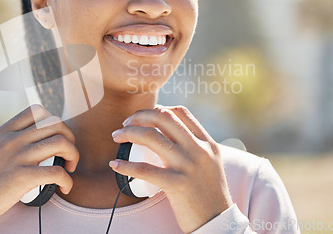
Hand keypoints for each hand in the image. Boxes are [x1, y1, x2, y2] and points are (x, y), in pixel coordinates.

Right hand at [0, 104, 78, 217]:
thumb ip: (9, 137)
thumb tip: (31, 134)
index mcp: (5, 131)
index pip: (37, 110)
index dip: (53, 121)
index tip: (56, 137)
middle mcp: (12, 140)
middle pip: (55, 123)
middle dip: (69, 137)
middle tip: (68, 154)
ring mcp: (18, 157)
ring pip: (61, 143)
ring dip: (73, 155)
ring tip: (69, 168)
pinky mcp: (22, 177)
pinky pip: (56, 172)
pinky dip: (67, 180)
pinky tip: (65, 187)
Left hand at [109, 105, 232, 232]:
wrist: (217, 222)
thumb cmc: (208, 194)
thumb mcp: (208, 163)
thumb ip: (193, 147)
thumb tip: (165, 133)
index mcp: (206, 143)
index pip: (180, 113)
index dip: (158, 109)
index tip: (144, 117)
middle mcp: (198, 150)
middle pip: (163, 118)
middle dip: (139, 116)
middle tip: (125, 123)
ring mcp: (188, 166)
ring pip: (151, 137)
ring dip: (128, 132)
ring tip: (116, 136)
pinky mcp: (177, 185)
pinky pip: (144, 169)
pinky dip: (125, 165)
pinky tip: (115, 164)